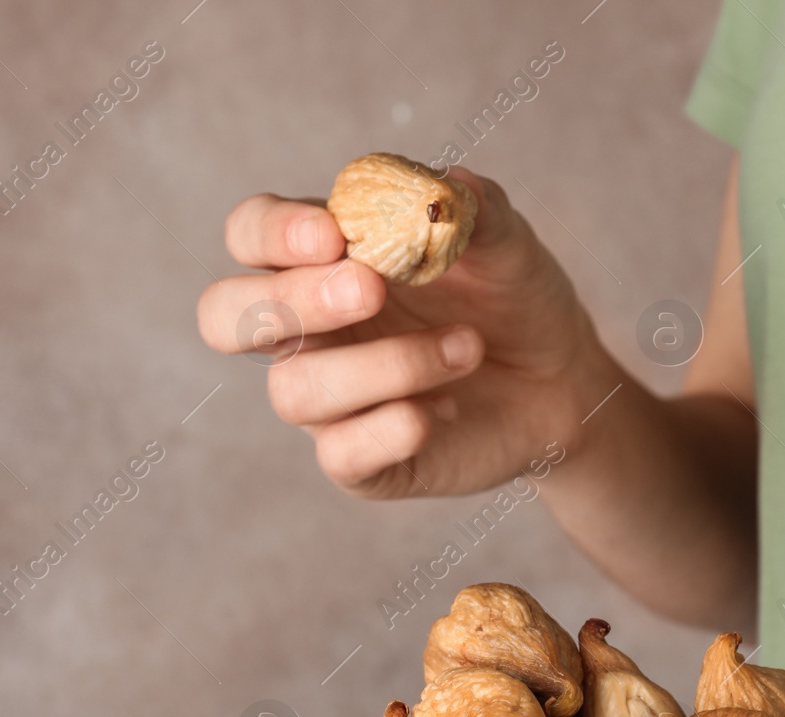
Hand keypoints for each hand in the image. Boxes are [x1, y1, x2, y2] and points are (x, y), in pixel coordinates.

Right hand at [197, 168, 615, 497]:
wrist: (561, 379)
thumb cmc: (512, 298)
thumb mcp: (507, 245)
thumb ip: (473, 209)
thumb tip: (447, 185)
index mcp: (321, 260)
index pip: (250, 235)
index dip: (272, 233)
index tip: (333, 236)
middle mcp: (307, 330)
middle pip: (223, 317)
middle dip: (287, 302)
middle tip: (370, 290)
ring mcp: (328, 400)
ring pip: (294, 391)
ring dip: (386, 365)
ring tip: (467, 348)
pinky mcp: (360, 461)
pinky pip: (340, 455)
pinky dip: (391, 429)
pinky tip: (446, 409)